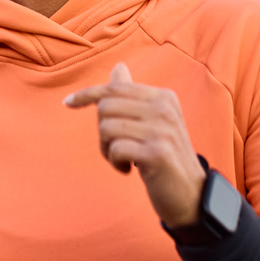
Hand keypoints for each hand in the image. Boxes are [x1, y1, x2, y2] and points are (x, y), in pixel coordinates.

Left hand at [64, 62, 206, 226]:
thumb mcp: (152, 121)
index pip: (115, 88)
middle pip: (106, 107)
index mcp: (164, 97)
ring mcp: (162, 130)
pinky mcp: (157, 153)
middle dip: (102, 131)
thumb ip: (133, 96)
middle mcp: (165, 109)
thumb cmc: (164, 156)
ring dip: (107, 149)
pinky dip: (115, 162)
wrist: (191, 194)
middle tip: (115, 148)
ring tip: (123, 159)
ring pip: (107, 128)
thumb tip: (118, 67)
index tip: (67, 102)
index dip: (87, 94)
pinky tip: (128, 169)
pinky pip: (115, 149)